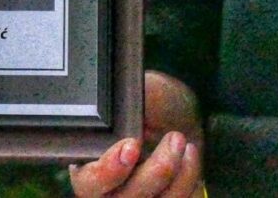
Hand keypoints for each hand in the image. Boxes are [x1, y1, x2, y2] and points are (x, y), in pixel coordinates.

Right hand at [69, 71, 204, 196]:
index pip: (87, 179)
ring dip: (177, 177)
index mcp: (87, 160)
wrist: (178, 114)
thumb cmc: (152, 103)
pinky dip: (188, 183)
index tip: (132, 146)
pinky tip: (190, 158)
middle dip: (155, 170)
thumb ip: (126, 100)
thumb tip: (123, 99)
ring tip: (185, 144)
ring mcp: (136, 197)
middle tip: (174, 139)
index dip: (107, 170)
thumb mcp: (138, 91)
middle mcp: (107, 188)